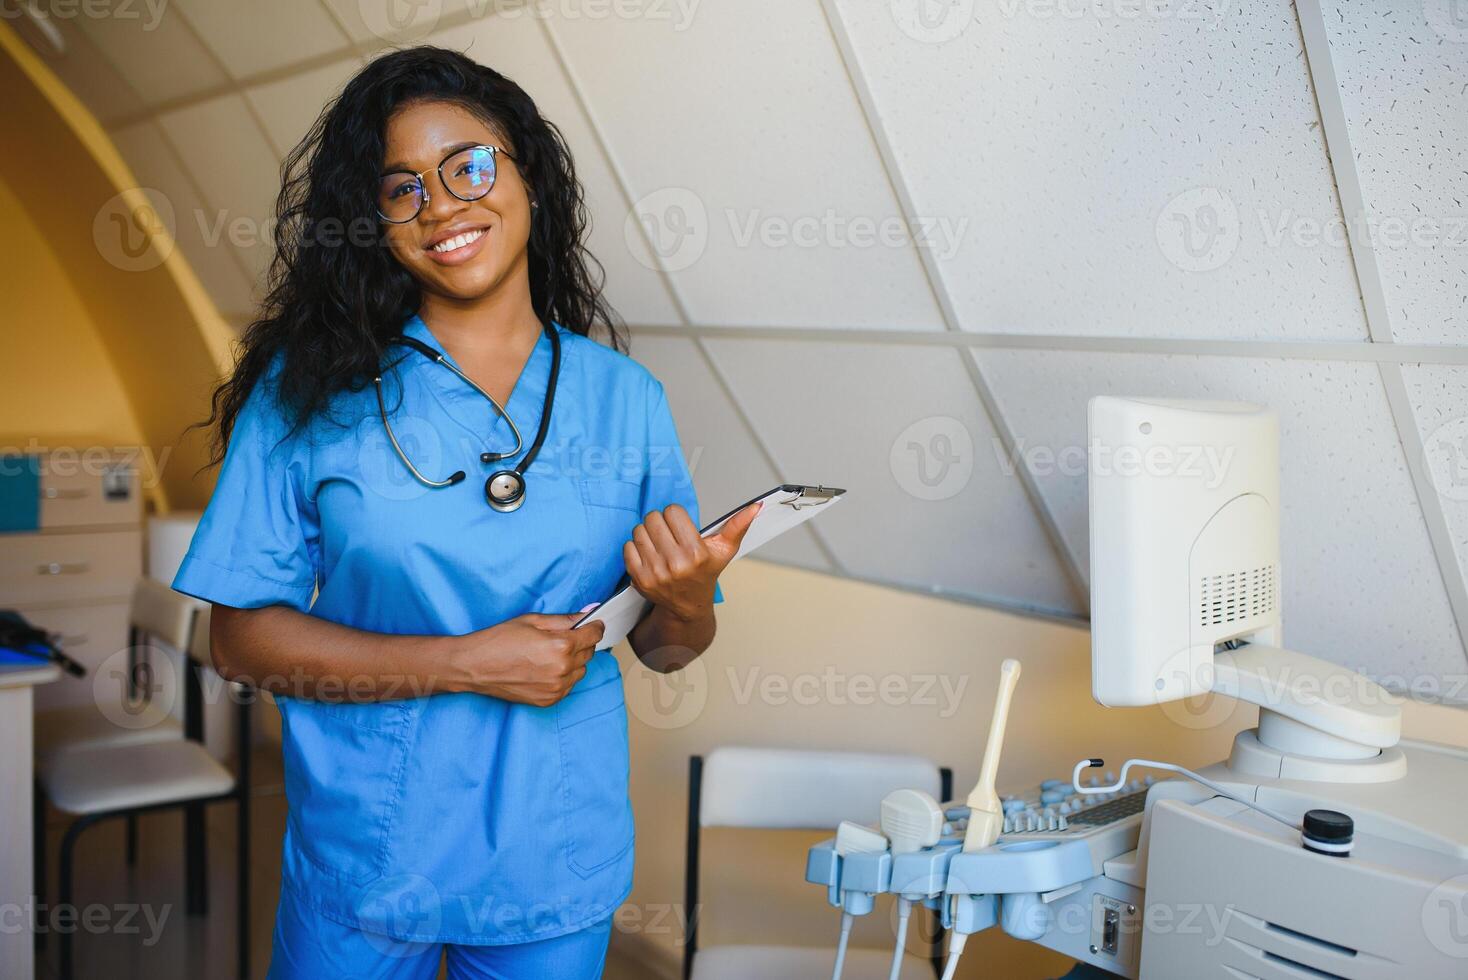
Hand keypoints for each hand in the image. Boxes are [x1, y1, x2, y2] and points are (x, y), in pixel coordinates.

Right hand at [449, 613, 604, 706]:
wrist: (474, 666)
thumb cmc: (499, 640)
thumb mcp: (532, 621)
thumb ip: (564, 619)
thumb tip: (588, 613)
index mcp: (561, 646)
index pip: (594, 635)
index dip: (595, 626)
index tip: (594, 624)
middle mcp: (562, 669)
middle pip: (589, 653)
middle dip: (581, 642)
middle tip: (563, 636)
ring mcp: (556, 688)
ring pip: (581, 671)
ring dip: (573, 661)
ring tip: (549, 654)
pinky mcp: (548, 700)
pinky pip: (568, 686)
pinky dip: (563, 677)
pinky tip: (545, 668)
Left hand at [624, 503, 759, 621]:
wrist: (688, 606)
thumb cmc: (706, 574)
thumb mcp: (724, 550)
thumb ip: (738, 526)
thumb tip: (755, 506)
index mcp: (696, 553)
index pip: (673, 512)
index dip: (676, 516)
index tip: (680, 526)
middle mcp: (676, 564)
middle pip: (653, 518)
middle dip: (660, 522)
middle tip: (668, 534)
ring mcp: (656, 572)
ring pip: (639, 530)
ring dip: (647, 533)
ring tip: (659, 544)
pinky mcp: (640, 579)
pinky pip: (628, 547)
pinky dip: (636, 547)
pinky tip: (649, 554)